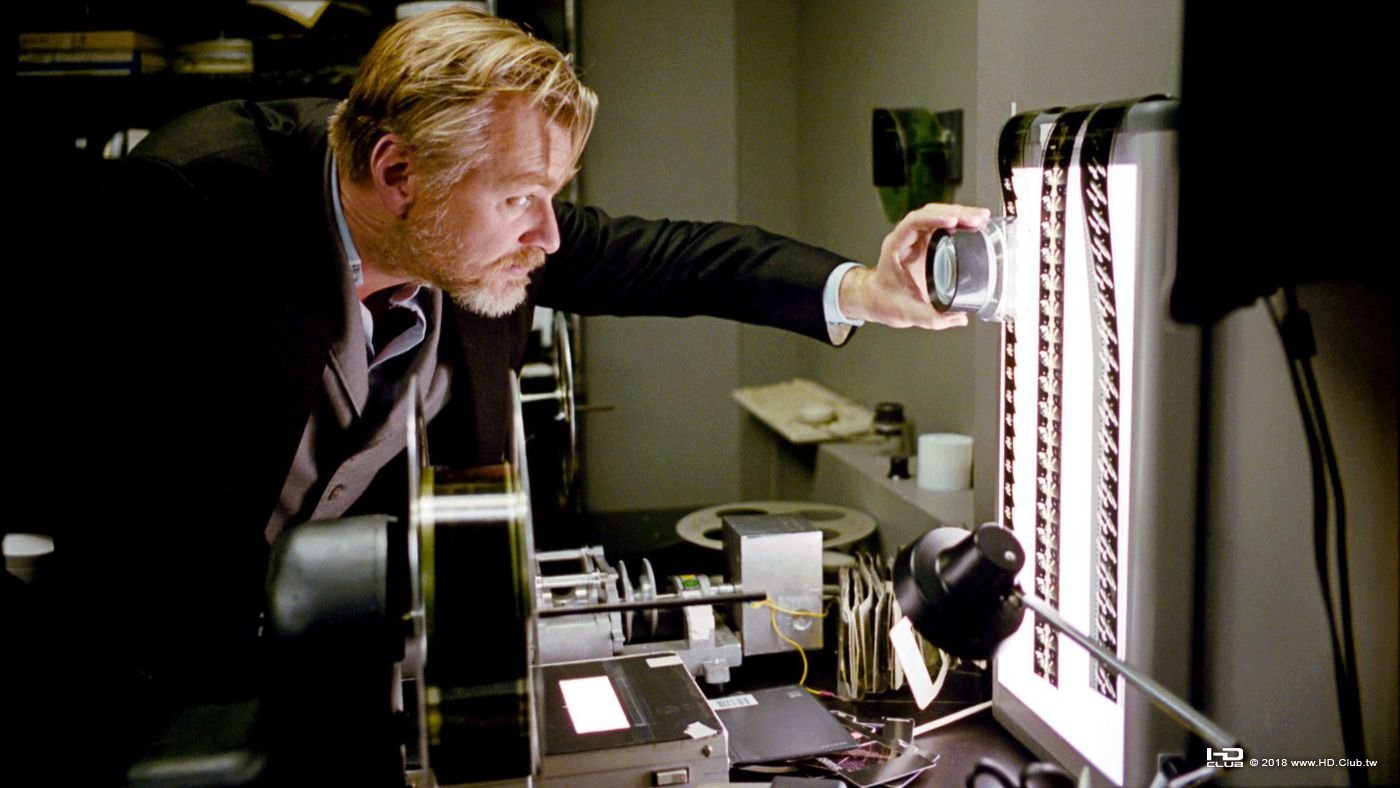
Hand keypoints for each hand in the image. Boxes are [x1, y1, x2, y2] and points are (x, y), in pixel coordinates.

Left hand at [839, 203, 990, 328]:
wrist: (878, 300)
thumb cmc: (886, 301)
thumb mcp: (907, 313)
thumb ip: (931, 318)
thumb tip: (958, 317)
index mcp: (896, 247)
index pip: (913, 223)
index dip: (933, 218)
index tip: (952, 221)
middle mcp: (906, 238)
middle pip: (929, 213)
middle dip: (955, 212)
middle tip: (977, 219)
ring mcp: (916, 238)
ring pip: (937, 215)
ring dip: (960, 213)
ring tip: (982, 218)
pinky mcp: (927, 241)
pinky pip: (942, 224)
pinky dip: (959, 221)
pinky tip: (975, 223)